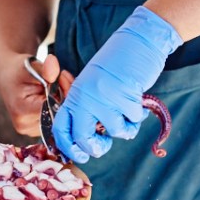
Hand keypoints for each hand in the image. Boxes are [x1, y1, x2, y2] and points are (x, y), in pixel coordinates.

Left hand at [52, 6, 181, 162]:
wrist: (136, 43)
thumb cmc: (115, 67)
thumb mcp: (92, 85)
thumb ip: (86, 108)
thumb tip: (84, 141)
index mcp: (75, 94)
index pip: (61, 128)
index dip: (68, 147)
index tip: (80, 155)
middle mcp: (86, 97)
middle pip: (82, 138)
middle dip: (96, 148)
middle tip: (104, 145)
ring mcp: (105, 97)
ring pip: (114, 131)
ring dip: (125, 128)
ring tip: (127, 113)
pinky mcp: (125, 96)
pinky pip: (133, 121)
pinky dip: (137, 117)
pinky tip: (137, 101)